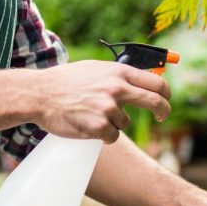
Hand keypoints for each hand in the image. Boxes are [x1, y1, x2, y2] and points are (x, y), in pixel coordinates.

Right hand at [26, 60, 169, 142]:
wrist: (41, 94)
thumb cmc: (67, 81)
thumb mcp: (96, 69)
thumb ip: (119, 75)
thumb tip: (144, 82)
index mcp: (118, 72)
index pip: (156, 82)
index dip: (165, 93)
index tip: (165, 99)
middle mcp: (117, 88)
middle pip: (155, 102)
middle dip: (163, 111)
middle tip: (162, 116)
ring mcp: (108, 108)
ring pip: (125, 123)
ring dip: (113, 123)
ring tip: (91, 113)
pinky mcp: (99, 126)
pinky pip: (111, 136)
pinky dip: (103, 135)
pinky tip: (87, 125)